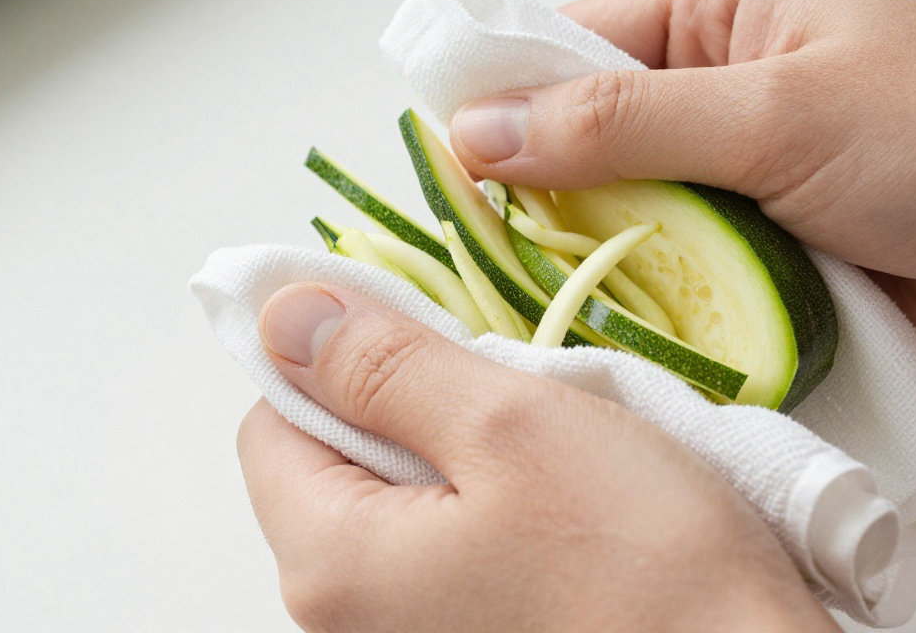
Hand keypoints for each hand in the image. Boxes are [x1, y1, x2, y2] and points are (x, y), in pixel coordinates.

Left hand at [239, 283, 840, 632]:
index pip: (272, 419)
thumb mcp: (508, 427)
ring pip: (399, 499)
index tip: (421, 326)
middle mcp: (347, 618)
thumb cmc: (642, 568)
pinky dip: (491, 502)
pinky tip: (564, 502)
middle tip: (508, 391)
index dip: (336, 353)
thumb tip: (286, 313)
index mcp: (331, 563)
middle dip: (410, 402)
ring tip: (552, 449)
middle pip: (334, 462)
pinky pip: (447, 545)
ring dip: (462, 449)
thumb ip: (383, 365)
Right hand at [449, 0, 915, 378]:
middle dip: (548, 204)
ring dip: (607, 267)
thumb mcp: (779, 113)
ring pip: (629, 223)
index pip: (567, 44)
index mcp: (723, 6)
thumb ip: (622, 126)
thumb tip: (482, 129)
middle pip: (586, 143)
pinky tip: (631, 343)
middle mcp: (725, 85)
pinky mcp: (772, 255)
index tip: (445, 180)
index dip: (499, 107)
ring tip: (565, 313)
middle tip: (501, 267)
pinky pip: (682, 282)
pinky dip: (657, 311)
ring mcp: (748, 176)